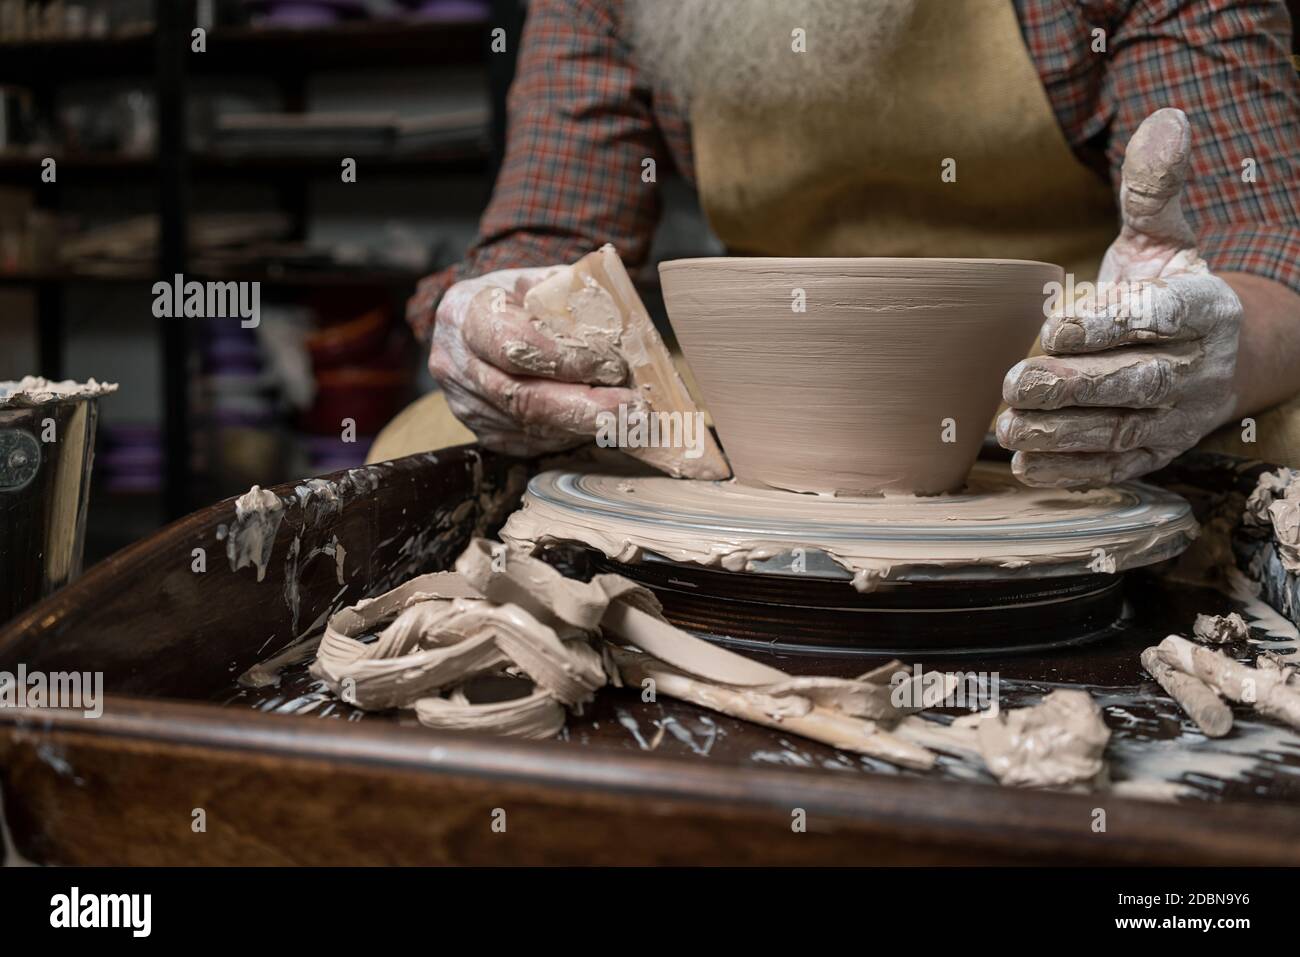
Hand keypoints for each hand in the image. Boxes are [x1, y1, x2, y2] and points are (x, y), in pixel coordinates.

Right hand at [429, 267, 639, 455]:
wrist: (477, 321)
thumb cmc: (518, 298)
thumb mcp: (541, 280)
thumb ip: (573, 298)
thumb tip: (621, 328)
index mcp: (464, 312)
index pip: (514, 345)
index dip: (565, 359)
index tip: (610, 363)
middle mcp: (455, 363)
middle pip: (521, 396)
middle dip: (583, 405)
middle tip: (630, 406)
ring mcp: (464, 403)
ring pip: (529, 425)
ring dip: (584, 425)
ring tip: (628, 417)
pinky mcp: (482, 432)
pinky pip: (530, 442)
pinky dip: (570, 435)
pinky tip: (599, 424)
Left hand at [998, 108, 1242, 487]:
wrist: (1227, 355)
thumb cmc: (1173, 288)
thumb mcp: (1166, 235)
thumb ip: (1154, 188)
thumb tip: (1165, 119)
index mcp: (1199, 309)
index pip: (1154, 319)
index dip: (1105, 325)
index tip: (1052, 325)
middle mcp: (1194, 369)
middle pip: (1133, 382)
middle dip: (1073, 386)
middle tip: (1016, 383)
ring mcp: (1177, 417)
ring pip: (1121, 430)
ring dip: (1063, 435)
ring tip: (1010, 429)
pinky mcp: (1156, 452)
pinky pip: (1116, 468)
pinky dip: (1072, 472)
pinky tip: (1027, 467)